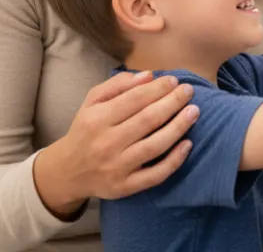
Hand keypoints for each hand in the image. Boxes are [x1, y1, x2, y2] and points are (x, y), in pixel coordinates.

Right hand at [33, 71, 198, 215]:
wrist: (68, 172)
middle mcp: (106, 144)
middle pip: (148, 120)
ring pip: (155, 145)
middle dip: (173, 102)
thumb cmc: (86, 130)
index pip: (135, 99)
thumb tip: (148, 75)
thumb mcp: (92, 102)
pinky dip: (175, 160)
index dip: (158, 88)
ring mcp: (117, 168)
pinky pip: (155, 175)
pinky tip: (188, 144)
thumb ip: (117, 85)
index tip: (174, 81)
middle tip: (189, 91)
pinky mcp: (125, 187)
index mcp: (96, 119)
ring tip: (194, 111)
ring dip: (179, 127)